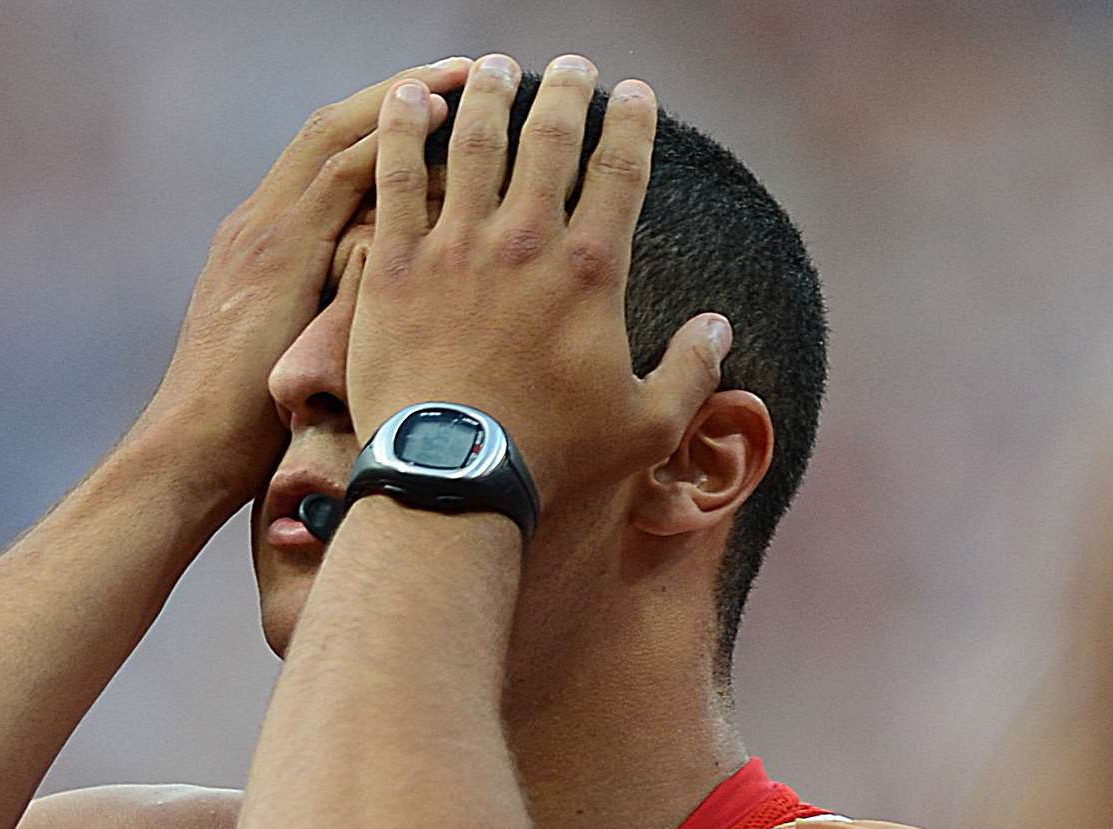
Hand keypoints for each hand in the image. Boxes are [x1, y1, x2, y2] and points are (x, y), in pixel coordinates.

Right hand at [141, 59, 469, 506]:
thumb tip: (398, 322)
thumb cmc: (247, 435)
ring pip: (338, 134)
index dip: (387, 126)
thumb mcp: (300, 364)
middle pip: (334, 128)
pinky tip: (443, 125)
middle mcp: (259, 224)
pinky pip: (340, 175)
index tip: (446, 109)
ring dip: (404, 100)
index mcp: (263, 246)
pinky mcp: (274, 254)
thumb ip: (336, 322)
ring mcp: (263, 233)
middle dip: (401, 93)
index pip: (329, 161)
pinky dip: (393, 141)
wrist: (188, 455)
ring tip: (467, 78)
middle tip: (467, 70)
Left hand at [344, 53, 730, 513]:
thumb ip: (690, 372)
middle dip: (564, 90)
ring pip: (472, 142)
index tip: (634, 93)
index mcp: (589, 270)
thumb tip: (720, 327)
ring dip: (487, 94)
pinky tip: (407, 97)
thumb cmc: (551, 457)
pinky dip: (401, 129)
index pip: (621, 168)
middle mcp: (525, 241)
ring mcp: (454, 248)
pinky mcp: (392, 266)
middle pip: (549, 138)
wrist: (452, 478)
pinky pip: (395, 178)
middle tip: (568, 67)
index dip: (631, 120)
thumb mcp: (644, 426)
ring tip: (493, 66)